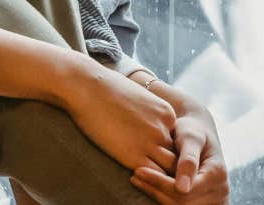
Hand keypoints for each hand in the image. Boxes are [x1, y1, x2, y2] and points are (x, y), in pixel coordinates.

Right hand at [55, 58, 179, 176]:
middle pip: (177, 154)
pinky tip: (136, 175)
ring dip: (161, 173)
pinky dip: (150, 178)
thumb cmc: (105, 88)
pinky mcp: (134, 155)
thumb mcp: (138, 96)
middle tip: (153, 166)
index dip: (164, 147)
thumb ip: (147, 112)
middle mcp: (163, 128)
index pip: (176, 139)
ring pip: (170, 167)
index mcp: (166, 114)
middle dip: (167, 162)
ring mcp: (150, 142)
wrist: (87, 86)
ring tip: (147, 174)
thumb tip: (142, 121)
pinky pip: (153, 175)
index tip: (151, 150)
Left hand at [128, 75, 228, 203]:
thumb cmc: (193, 130)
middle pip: (182, 203)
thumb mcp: (191, 138)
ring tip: (138, 180)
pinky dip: (162, 198)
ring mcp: (214, 201)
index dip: (160, 183)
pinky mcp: (203, 203)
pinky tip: (148, 185)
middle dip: (156, 190)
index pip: (185, 190)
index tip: (139, 171)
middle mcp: (220, 192)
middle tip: (134, 175)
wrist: (198, 133)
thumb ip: (188, 161)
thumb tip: (183, 188)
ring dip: (157, 195)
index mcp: (218, 175)